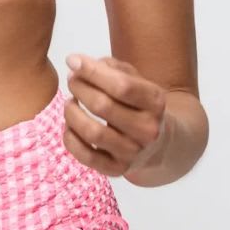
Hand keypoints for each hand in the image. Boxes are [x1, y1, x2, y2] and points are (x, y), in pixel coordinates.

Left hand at [62, 53, 167, 176]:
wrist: (159, 142)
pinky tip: (70, 125)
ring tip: (69, 102)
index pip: (121, 85)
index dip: (92, 71)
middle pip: (103, 106)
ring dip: (72, 113)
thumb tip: (78, 64)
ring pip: (92, 132)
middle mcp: (148, 129)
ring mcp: (133, 152)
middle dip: (79, 88)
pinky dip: (70, 138)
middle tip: (72, 80)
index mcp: (155, 101)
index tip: (72, 60)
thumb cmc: (138, 103)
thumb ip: (110, 67)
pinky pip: (85, 155)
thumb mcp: (135, 79)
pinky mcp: (117, 169)